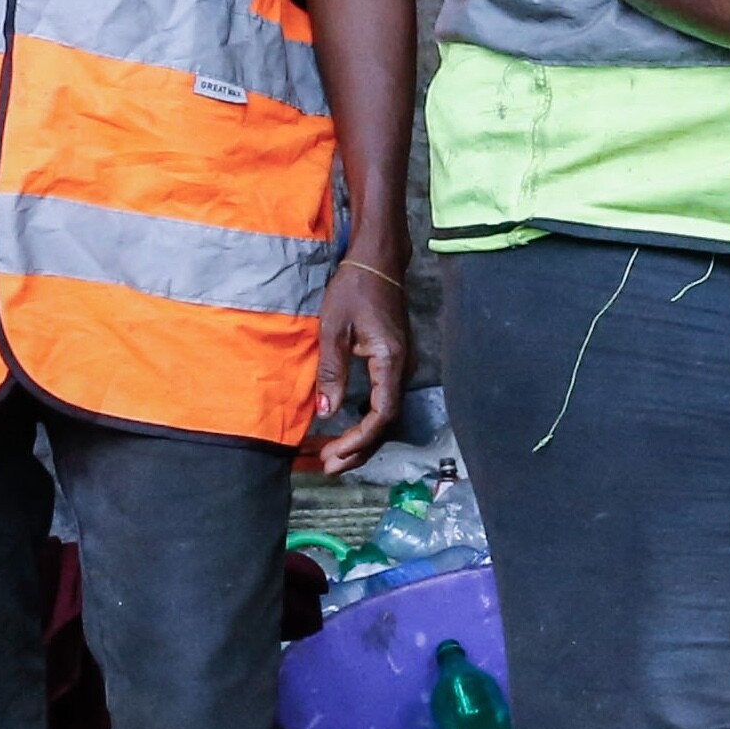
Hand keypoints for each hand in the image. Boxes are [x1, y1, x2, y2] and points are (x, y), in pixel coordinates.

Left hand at [297, 258, 410, 474]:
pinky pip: (386, 401)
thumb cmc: (354, 288)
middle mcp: (403, 368)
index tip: (335, 453)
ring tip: (334, 457)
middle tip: (329, 466)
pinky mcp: (396, 363)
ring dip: (363, 438)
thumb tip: (326, 411)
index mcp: (390, 360)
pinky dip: (368, 422)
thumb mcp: (334, 327)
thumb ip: (331, 372)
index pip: (382, 413)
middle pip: (387, 422)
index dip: (360, 439)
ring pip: (387, 414)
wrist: (378, 261)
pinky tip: (349, 430)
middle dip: (359, 449)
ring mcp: (402, 366)